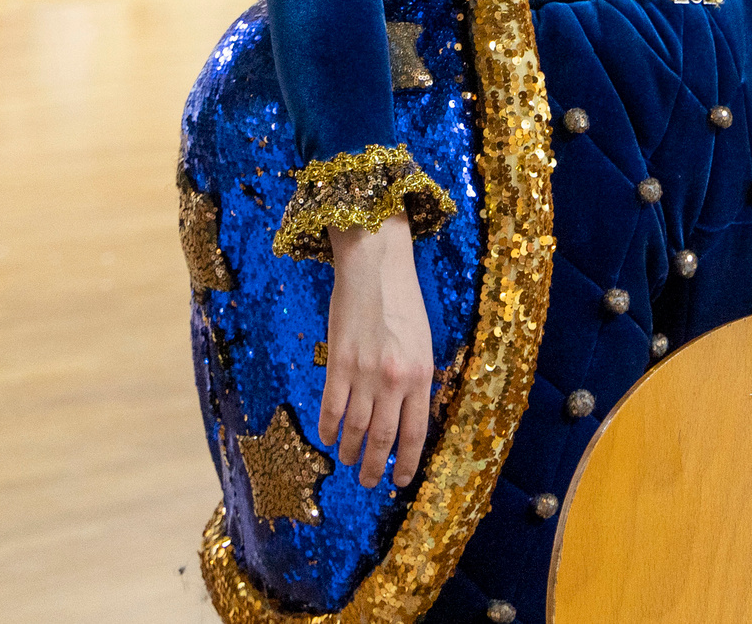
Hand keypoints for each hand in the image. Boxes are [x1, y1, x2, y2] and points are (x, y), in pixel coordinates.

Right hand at [320, 215, 433, 487]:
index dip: (406, 463)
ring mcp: (365, 374)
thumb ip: (417, 380)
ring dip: (350, 450)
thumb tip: (408, 417)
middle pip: (384, 438)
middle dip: (375, 466)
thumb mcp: (424, 344)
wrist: (376, 269)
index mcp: (422, 375)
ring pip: (356, 428)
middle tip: (368, 481)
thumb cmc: (404, 304)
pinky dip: (328, 428)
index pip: (414, 433)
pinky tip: (327, 437)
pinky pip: (331, 407)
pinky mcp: (338, 364)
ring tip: (348, 460)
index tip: (400, 481)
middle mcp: (395, 380)